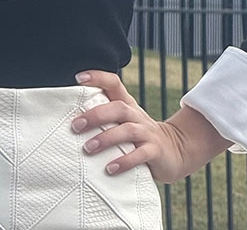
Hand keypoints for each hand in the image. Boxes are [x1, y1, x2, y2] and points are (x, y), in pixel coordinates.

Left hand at [70, 70, 229, 183]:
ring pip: (127, 130)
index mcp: (127, 104)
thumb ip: (105, 117)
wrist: (176, 150)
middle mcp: (137, 115)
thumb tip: (70, 119)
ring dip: (106, 138)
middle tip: (75, 125)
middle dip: (95, 115)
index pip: (114, 83)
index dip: (98, 77)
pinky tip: (110, 169)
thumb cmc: (139, 135)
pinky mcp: (156, 151)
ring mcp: (147, 133)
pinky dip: (124, 161)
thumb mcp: (124, 121)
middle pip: (118, 108)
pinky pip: (140, 155)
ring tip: (88, 148)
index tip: (78, 77)